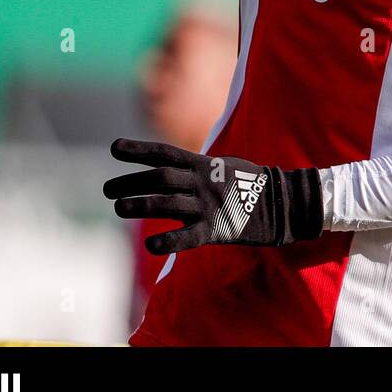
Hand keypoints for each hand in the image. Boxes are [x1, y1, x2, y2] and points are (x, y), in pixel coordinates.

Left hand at [103, 138, 323, 254]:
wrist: (285, 203)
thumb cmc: (253, 184)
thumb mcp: (225, 165)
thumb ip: (198, 166)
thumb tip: (172, 164)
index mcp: (204, 164)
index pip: (164, 153)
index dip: (138, 150)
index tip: (113, 147)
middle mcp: (203, 181)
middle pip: (159, 178)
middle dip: (130, 182)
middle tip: (107, 190)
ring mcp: (209, 204)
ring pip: (167, 203)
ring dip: (140, 204)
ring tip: (119, 207)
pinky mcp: (217, 228)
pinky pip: (188, 236)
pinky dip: (169, 240)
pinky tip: (151, 244)